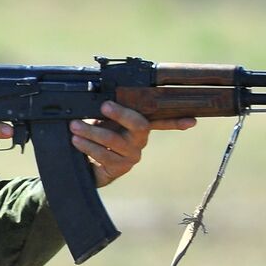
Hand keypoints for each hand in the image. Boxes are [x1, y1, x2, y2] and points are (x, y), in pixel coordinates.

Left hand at [70, 102, 196, 187]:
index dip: (178, 121)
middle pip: (138, 125)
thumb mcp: (102, 119)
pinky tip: (76, 141)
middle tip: (103, 105)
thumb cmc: (96, 135)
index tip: (191, 121)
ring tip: (74, 125)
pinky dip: (87, 146)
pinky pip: (103, 156)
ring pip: (114, 140)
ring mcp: (131, 156)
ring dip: (91, 131)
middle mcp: (140, 140)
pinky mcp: (119, 168)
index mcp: (140, 125)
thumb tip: (101, 96)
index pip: (163, 121)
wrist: (84, 163)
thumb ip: (107, 110)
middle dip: (121, 113)